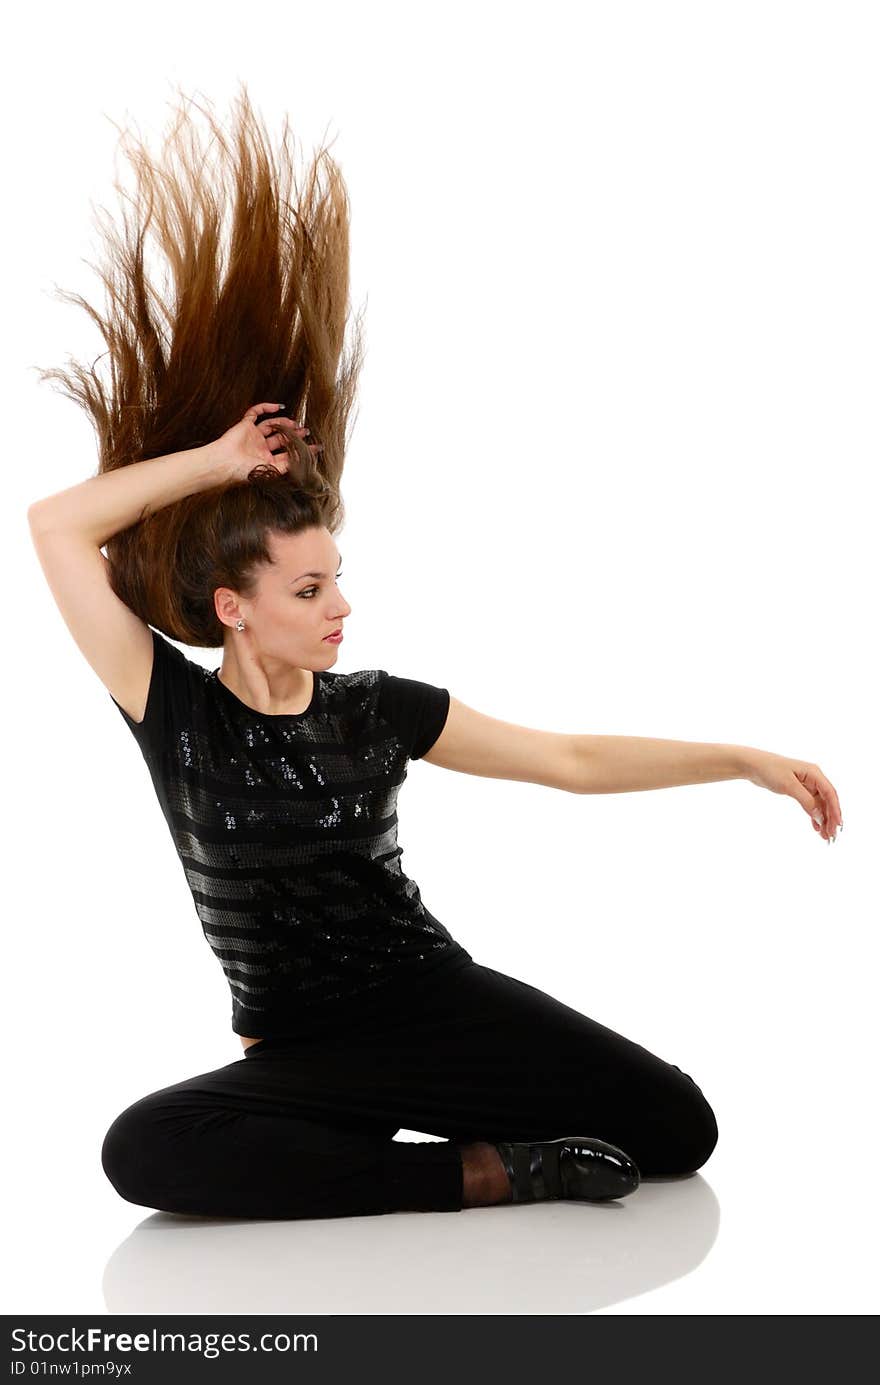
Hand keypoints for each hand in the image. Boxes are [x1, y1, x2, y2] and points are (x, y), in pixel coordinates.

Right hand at [206, 403, 321, 481]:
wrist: (225, 463)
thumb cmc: (246, 471)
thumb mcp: (272, 471)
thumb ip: (289, 464)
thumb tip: (306, 459)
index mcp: (267, 462)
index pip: (288, 455)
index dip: (303, 451)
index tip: (317, 448)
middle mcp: (260, 449)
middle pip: (281, 439)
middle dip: (295, 435)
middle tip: (307, 431)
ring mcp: (253, 436)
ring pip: (271, 426)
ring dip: (284, 423)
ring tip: (296, 424)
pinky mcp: (245, 425)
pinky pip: (255, 412)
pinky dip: (266, 407)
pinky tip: (279, 407)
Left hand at [743, 749, 842, 842]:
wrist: (753, 765)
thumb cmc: (770, 770)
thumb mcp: (788, 786)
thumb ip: (806, 800)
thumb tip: (820, 815)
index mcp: (814, 773)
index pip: (830, 793)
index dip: (835, 810)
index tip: (837, 825)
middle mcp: (813, 778)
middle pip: (827, 800)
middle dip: (830, 818)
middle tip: (831, 835)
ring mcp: (806, 784)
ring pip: (819, 804)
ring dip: (823, 819)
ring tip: (825, 836)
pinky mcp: (798, 790)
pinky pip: (811, 804)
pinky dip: (814, 815)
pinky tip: (816, 827)